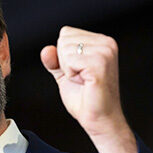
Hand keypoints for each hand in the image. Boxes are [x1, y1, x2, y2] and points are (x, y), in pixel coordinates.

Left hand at [41, 26, 136, 152]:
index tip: (78, 72)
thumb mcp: (64, 74)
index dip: (63, 56)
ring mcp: (105, 52)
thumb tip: (46, 49)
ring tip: (83, 81)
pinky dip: (70, 74)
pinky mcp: (100, 64)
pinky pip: (69, 60)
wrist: (98, 119)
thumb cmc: (85, 99)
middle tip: (80, 78)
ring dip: (68, 69)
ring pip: (65, 49)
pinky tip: (84, 83)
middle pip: (63, 39)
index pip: (66, 33)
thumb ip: (54, 60)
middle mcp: (106, 43)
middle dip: (64, 62)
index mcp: (101, 42)